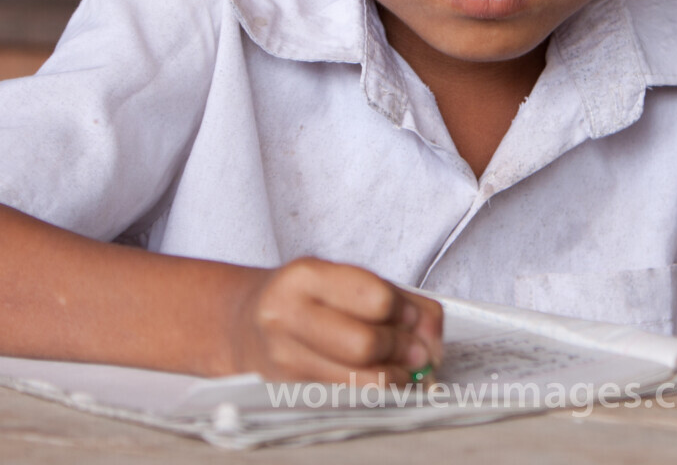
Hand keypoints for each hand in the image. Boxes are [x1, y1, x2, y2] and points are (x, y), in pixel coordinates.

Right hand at [233, 257, 442, 383]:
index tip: (411, 317)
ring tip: (403, 369)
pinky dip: (375, 394)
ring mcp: (282, 360)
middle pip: (365, 345)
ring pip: (358, 381)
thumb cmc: (305, 299)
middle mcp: (285, 317)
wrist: (243, 324)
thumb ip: (401, 299)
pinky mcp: (286, 393)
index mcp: (304, 277)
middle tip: (416, 351)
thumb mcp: (346, 280)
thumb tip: (433, 337)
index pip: (374, 298)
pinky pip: (347, 400)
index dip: (405, 312)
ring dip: (395, 378)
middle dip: (403, 350)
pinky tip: (378, 381)